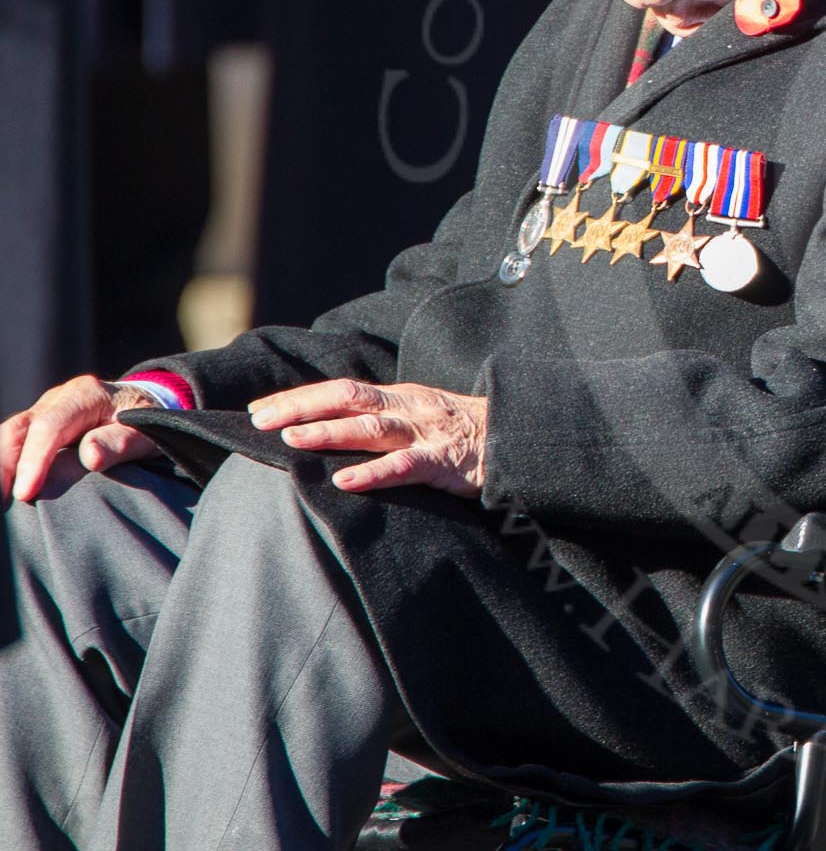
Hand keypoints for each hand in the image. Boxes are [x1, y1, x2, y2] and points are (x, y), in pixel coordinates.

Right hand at [2, 375, 163, 502]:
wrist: (143, 404)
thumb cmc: (146, 422)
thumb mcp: (147, 432)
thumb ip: (121, 443)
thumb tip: (90, 457)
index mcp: (85, 394)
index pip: (50, 426)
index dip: (34, 460)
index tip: (25, 493)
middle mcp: (57, 399)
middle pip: (18, 430)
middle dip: (5, 466)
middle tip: (3, 503)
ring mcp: (43, 410)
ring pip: (9, 436)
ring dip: (2, 468)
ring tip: (1, 503)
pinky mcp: (36, 426)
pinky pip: (13, 443)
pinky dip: (5, 465)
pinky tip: (5, 489)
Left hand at [250, 380, 489, 497]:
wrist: (519, 438)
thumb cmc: (467, 434)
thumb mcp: (423, 417)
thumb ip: (385, 420)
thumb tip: (334, 429)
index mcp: (400, 397)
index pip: (341, 390)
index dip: (300, 398)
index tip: (260, 410)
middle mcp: (408, 408)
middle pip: (348, 398)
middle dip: (301, 407)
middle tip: (260, 420)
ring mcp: (426, 433)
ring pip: (370, 428)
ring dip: (328, 432)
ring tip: (291, 441)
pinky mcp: (444, 462)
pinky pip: (404, 467)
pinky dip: (373, 473)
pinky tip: (344, 481)